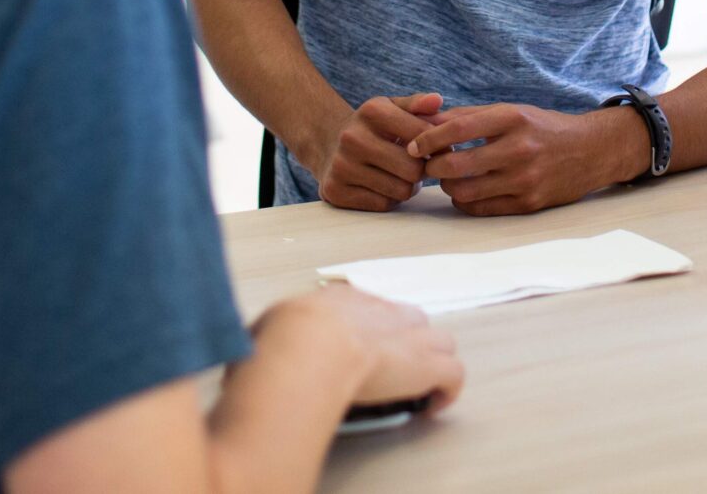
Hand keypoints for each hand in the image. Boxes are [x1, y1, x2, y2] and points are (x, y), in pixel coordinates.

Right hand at [264, 283, 464, 412]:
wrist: (308, 344)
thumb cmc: (282, 337)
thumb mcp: (264, 329)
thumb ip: (267, 337)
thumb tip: (253, 350)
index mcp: (343, 300)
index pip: (369, 308)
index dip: (369, 332)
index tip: (358, 352)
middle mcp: (382, 311)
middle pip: (411, 319)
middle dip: (407, 342)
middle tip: (390, 372)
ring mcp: (408, 336)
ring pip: (441, 340)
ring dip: (433, 362)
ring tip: (417, 389)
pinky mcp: (426, 365)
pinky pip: (453, 373)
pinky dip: (448, 390)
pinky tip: (432, 407)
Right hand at [310, 93, 441, 211]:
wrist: (327, 144)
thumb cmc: (370, 126)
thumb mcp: (390, 108)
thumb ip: (416, 104)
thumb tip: (436, 100)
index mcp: (372, 112)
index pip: (422, 135)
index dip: (438, 146)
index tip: (438, 150)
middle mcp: (353, 138)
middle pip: (413, 169)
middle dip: (422, 171)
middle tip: (419, 166)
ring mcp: (342, 166)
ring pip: (400, 191)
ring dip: (407, 186)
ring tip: (401, 175)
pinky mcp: (336, 191)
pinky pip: (382, 205)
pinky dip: (389, 198)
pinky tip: (383, 185)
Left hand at [406, 103, 640, 215]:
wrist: (591, 151)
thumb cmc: (543, 128)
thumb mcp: (512, 112)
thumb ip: (470, 116)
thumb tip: (427, 123)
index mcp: (513, 119)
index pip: (458, 128)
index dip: (429, 138)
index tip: (413, 144)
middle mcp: (519, 149)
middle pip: (456, 165)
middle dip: (433, 167)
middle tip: (428, 164)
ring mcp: (526, 179)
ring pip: (464, 191)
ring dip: (447, 186)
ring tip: (448, 178)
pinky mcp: (529, 204)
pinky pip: (481, 208)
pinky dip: (465, 201)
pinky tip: (466, 191)